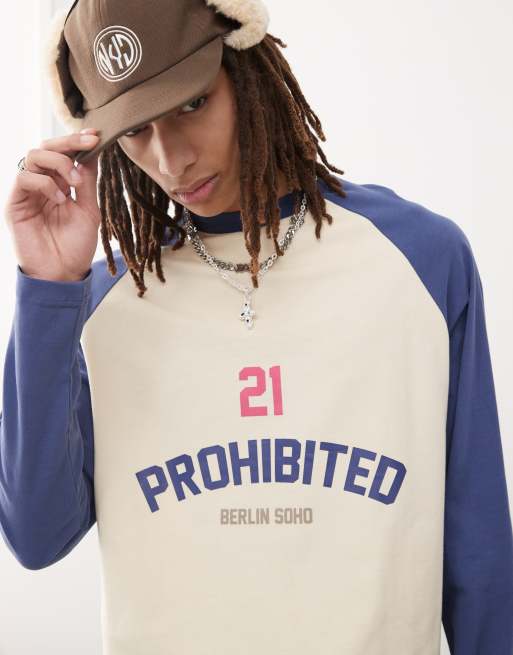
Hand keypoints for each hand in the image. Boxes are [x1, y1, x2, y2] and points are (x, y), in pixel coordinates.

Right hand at [4, 128, 101, 281]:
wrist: (63, 274)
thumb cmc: (76, 246)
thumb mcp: (89, 210)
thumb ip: (88, 182)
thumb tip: (94, 152)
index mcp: (60, 184)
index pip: (64, 153)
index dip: (77, 141)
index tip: (96, 135)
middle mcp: (42, 184)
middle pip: (46, 147)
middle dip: (69, 142)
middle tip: (89, 144)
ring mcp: (27, 192)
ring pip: (33, 155)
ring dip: (59, 163)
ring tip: (75, 183)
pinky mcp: (15, 202)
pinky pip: (24, 177)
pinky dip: (46, 183)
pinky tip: (60, 199)